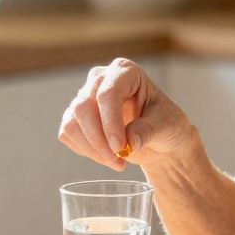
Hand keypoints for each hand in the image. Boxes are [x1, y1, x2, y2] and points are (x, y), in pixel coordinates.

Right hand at [57, 57, 197, 171]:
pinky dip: (86, 151)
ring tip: (117, 162)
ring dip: (92, 149)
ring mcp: (85, 96)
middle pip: (84, 107)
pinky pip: (68, 134)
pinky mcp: (76, 117)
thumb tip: (128, 143)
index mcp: (126, 72)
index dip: (110, 122)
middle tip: (119, 160)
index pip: (108, 93)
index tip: (120, 147)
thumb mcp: (165, 125)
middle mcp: (101, 79)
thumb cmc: (165, 124)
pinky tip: (106, 157)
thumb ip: (147, 130)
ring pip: (72, 123)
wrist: (159, 139)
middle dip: (99, 139)